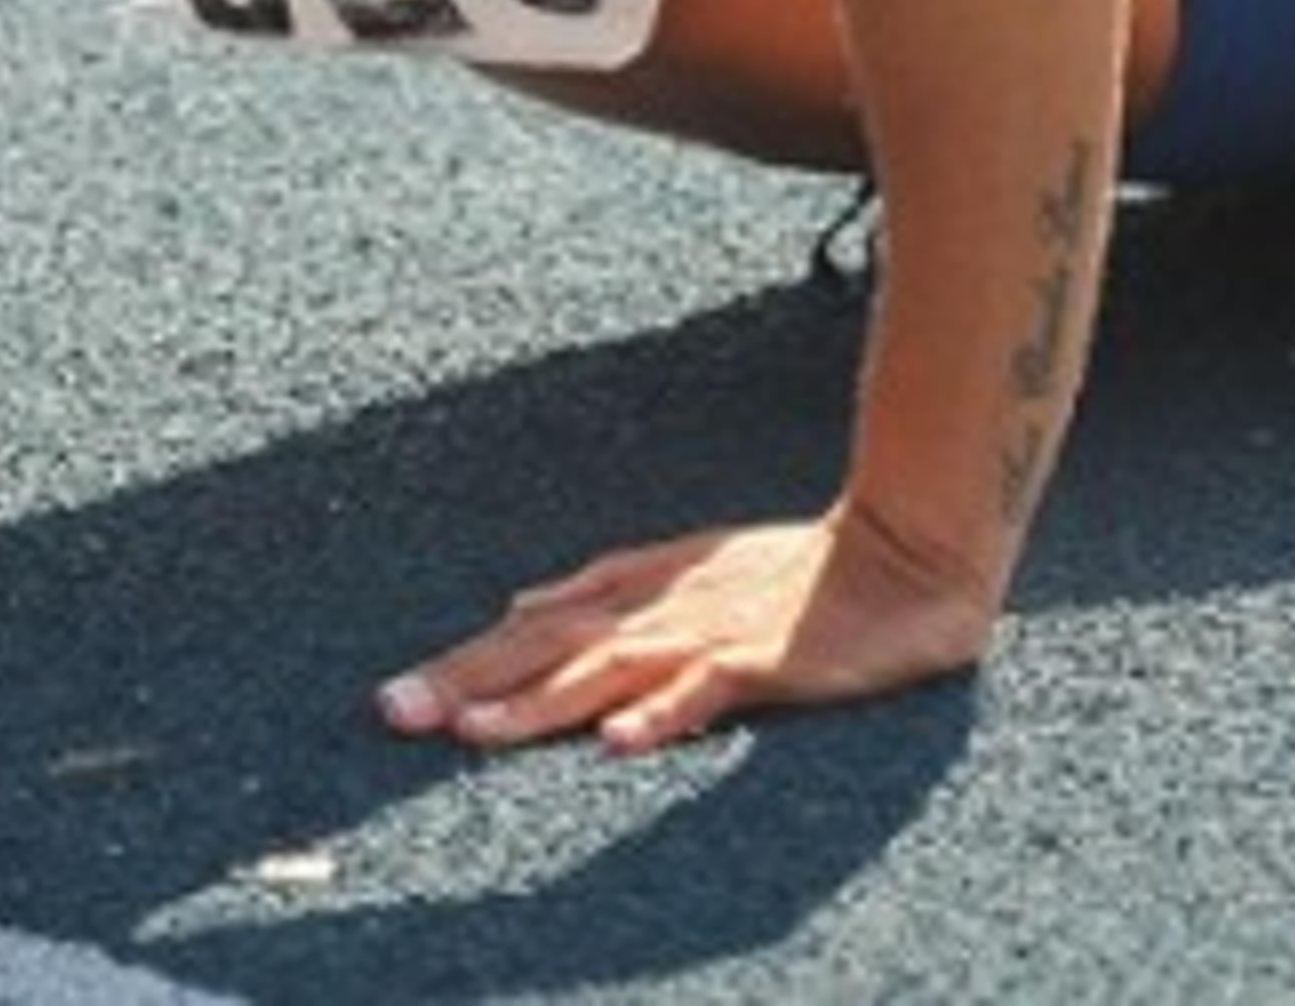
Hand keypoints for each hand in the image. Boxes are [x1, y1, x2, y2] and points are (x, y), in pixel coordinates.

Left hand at [376, 502, 1000, 755]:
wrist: (901, 550)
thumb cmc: (791, 568)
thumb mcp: (683, 568)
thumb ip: (602, 587)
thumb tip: (517, 602)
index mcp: (638, 584)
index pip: (531, 627)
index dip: (462, 662)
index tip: (395, 696)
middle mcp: (659, 606)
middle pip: (546, 646)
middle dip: (467, 681)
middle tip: (394, 712)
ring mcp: (709, 631)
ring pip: (605, 670)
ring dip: (537, 703)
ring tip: (473, 733)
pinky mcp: (765, 659)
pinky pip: (705, 690)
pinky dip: (660, 713)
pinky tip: (618, 743)